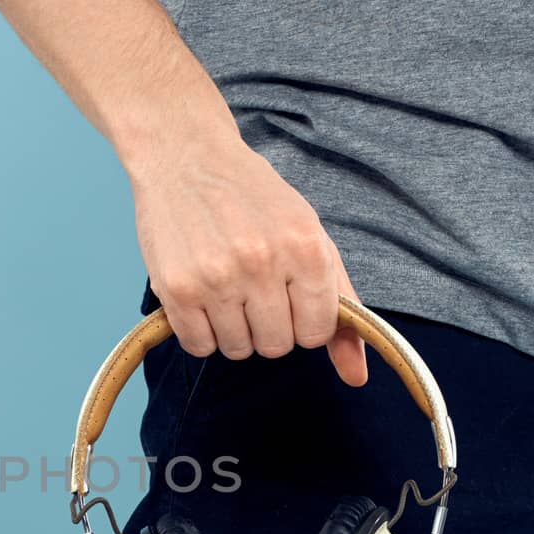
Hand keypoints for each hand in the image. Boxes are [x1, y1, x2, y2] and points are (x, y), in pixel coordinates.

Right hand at [127, 131, 367, 385]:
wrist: (186, 157)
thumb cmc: (253, 198)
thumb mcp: (309, 234)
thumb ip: (340, 302)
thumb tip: (356, 376)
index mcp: (304, 247)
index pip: (317, 332)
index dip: (303, 321)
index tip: (288, 296)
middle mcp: (262, 263)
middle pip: (277, 345)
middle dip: (267, 326)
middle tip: (252, 288)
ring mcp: (215, 277)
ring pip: (237, 349)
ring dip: (232, 329)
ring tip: (224, 287)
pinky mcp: (176, 289)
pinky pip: (198, 345)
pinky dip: (201, 331)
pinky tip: (200, 296)